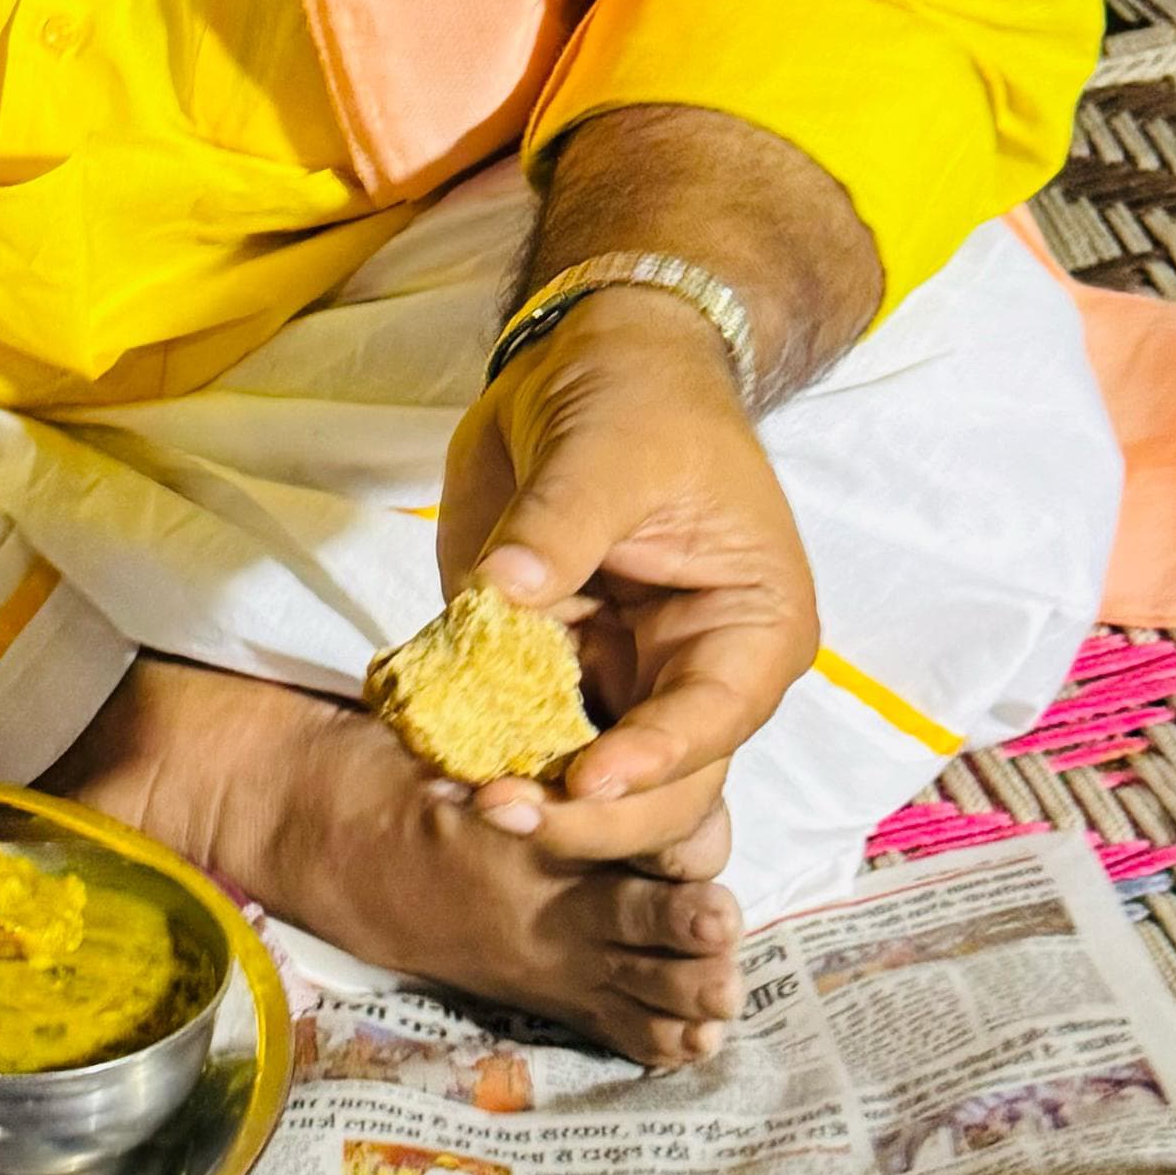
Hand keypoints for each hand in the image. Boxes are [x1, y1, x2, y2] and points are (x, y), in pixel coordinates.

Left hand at [434, 287, 818, 864]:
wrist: (587, 362)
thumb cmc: (638, 398)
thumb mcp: (606, 448)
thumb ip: (558, 526)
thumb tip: (501, 594)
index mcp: (750, 629)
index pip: (713, 720)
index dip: (650, 762)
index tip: (580, 783)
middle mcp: (692, 676)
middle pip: (657, 787)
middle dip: (582, 812)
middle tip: (497, 806)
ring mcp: (619, 681)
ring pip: (585, 783)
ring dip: (525, 798)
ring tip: (451, 790)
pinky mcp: (550, 672)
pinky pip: (518, 733)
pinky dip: (476, 750)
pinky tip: (426, 753)